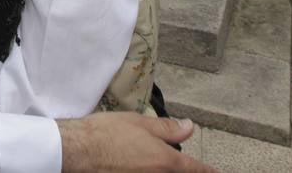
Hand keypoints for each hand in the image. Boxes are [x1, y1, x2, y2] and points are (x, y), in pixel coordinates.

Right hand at [58, 114, 209, 172]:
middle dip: (180, 168)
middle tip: (179, 162)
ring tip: (149, 159)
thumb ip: (167, 128)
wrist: (77, 151)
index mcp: (165, 161)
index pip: (194, 169)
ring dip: (160, 169)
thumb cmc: (105, 134)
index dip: (207, 171)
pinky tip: (134, 164)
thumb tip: (189, 127)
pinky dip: (146, 170)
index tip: (215, 172)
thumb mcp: (139, 123)